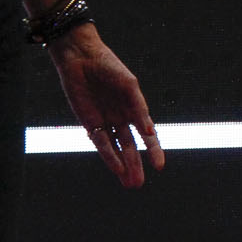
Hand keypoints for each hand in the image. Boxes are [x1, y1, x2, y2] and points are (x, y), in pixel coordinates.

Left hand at [47, 24, 164, 187]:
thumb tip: (149, 130)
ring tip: (129, 183)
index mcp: (134, 107)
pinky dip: (109, 156)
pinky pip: (101, 142)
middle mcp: (121, 117)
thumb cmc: (109, 66)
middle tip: (138, 184)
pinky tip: (115, 168)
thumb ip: (138, 108)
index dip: (153, 150)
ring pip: (116, 149)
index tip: (160, 166)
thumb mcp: (129, 85)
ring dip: (122, 166)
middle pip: (129, 146)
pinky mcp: (89, 122)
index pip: (146, 134)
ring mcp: (105, 121)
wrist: (81, 57)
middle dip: (135, 165)